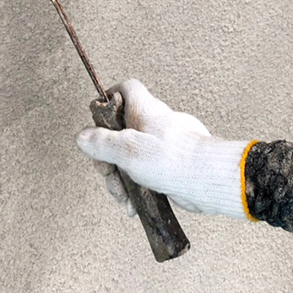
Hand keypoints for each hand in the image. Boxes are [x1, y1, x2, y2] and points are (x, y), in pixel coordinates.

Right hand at [76, 79, 250, 218]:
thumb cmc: (174, 160)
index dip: (108, 100)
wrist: (210, 181)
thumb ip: (102, 143)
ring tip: (124, 196)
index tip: (98, 122)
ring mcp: (164, 145)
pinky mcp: (171, 165)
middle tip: (109, 174)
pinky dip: (137, 187)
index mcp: (145, 111)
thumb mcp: (128, 151)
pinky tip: (135, 203)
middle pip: (121, 131)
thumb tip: (82, 136)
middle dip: (109, 157)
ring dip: (122, 177)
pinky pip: (146, 172)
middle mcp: (155, 124)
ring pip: (132, 156)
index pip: (125, 89)